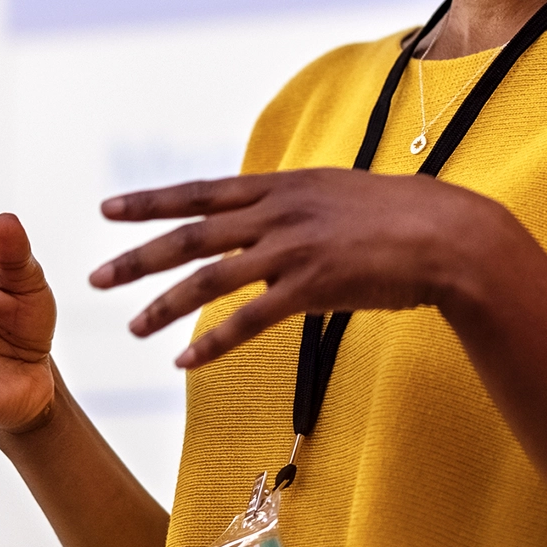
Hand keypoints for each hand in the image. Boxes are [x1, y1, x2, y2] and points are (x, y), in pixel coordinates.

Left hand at [89, 169, 511, 367]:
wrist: (450, 233)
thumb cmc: (399, 216)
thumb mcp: (334, 192)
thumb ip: (291, 201)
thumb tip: (260, 209)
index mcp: (280, 185)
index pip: (200, 191)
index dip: (151, 201)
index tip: (108, 208)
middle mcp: (278, 211)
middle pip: (191, 234)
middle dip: (137, 256)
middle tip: (96, 277)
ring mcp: (293, 247)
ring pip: (210, 278)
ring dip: (165, 305)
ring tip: (132, 328)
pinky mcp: (313, 286)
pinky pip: (250, 320)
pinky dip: (213, 343)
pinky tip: (185, 361)